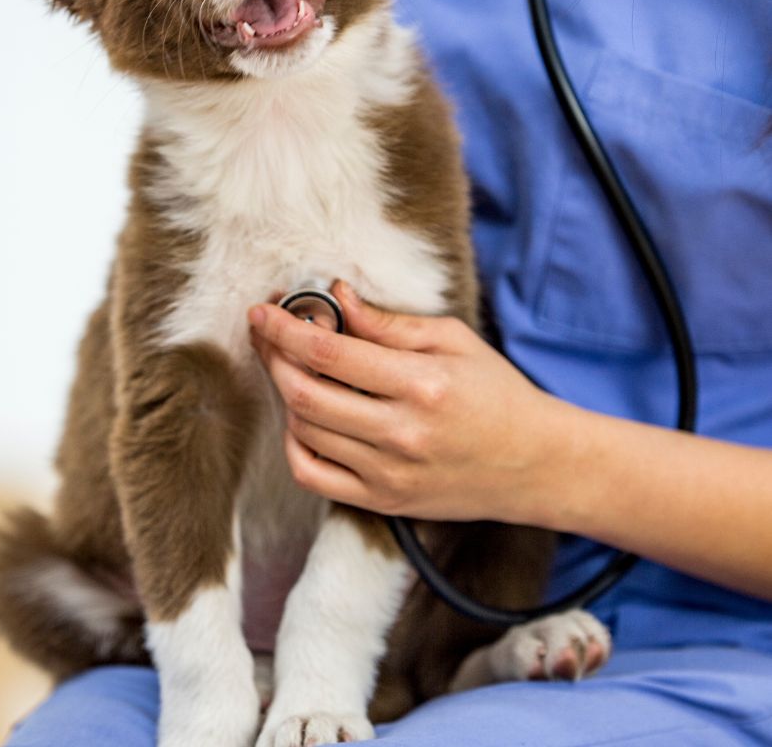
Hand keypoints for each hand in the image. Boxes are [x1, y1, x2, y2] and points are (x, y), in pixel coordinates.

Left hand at [247, 281, 562, 522]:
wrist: (537, 464)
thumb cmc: (498, 394)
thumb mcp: (454, 340)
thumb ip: (389, 323)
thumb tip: (338, 297)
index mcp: (421, 384)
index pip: (329, 353)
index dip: (284, 328)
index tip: (262, 310)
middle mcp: (401, 433)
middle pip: (304, 394)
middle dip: (273, 357)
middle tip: (267, 333)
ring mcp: (389, 474)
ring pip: (304, 431)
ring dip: (285, 394)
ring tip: (292, 368)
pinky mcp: (383, 501)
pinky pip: (313, 476)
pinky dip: (294, 444)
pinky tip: (303, 418)